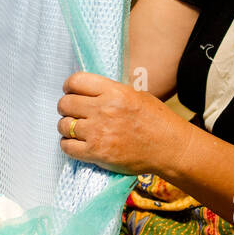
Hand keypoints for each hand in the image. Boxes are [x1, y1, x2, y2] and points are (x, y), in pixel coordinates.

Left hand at [57, 71, 193, 175]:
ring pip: (63, 125)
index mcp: (114, 91)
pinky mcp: (97, 153)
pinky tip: (76, 143)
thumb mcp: (136, 94)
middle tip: (72, 112)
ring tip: (76, 129)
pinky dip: (68, 144)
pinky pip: (67, 147)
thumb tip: (85, 89)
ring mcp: (99, 132)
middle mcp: (104, 109)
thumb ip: (110, 91)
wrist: (170, 148)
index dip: (69, 86)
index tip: (70, 91)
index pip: (76, 81)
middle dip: (65, 107)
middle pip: (65, 103)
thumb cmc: (156, 120)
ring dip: (66, 127)